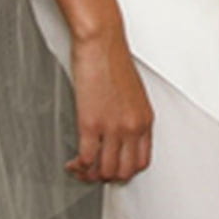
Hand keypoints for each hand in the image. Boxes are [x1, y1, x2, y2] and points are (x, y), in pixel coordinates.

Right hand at [67, 31, 153, 182]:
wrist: (101, 41)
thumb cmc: (113, 60)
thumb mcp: (133, 92)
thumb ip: (130, 115)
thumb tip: (120, 132)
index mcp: (145, 119)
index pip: (142, 161)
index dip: (125, 171)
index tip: (112, 168)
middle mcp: (133, 127)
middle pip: (125, 172)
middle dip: (107, 177)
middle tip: (93, 172)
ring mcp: (113, 127)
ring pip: (105, 171)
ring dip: (90, 175)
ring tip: (80, 169)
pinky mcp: (91, 123)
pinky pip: (87, 159)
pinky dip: (78, 167)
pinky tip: (72, 163)